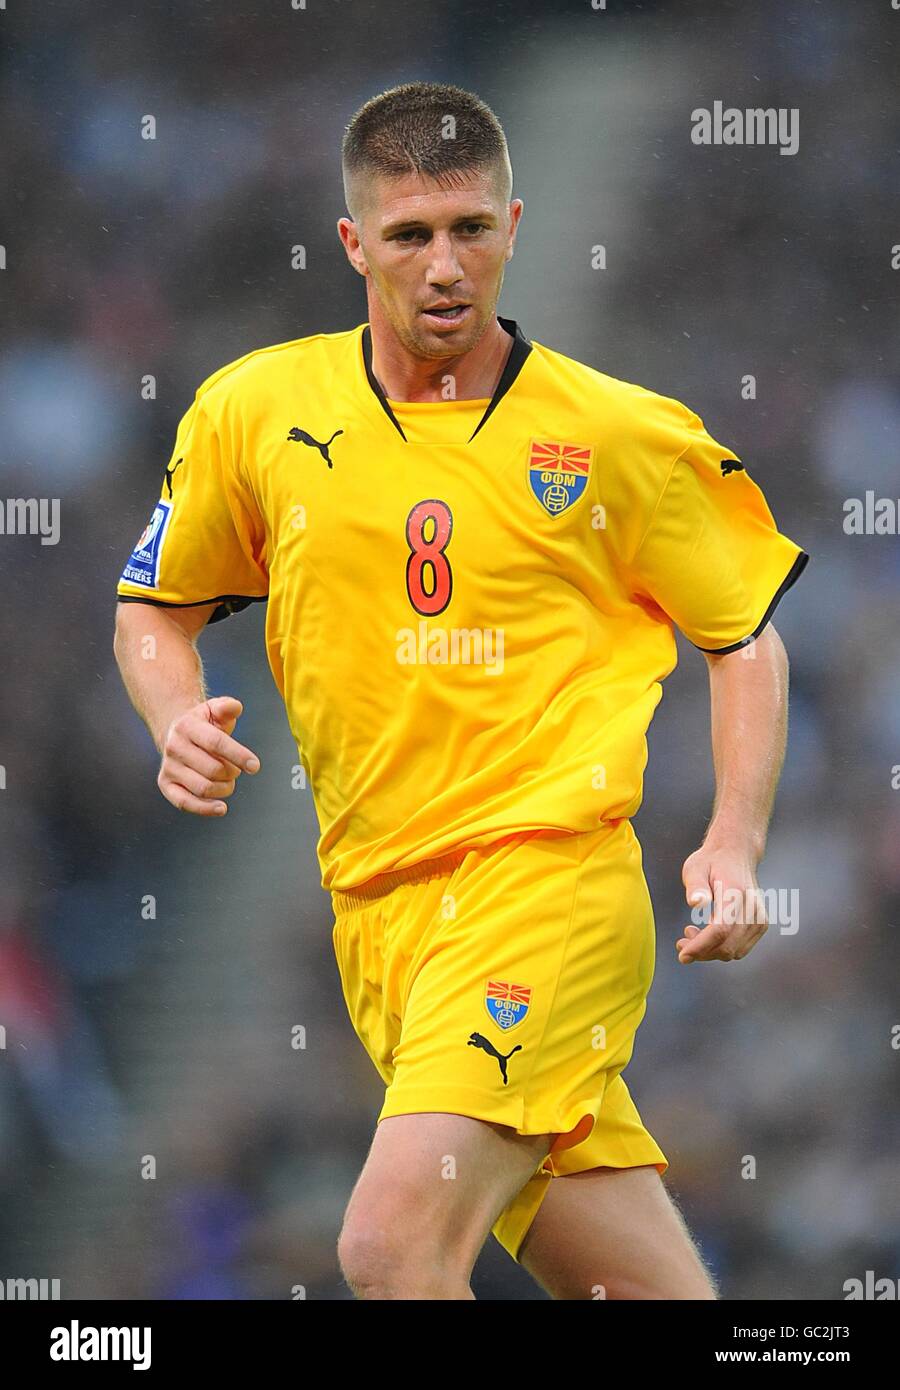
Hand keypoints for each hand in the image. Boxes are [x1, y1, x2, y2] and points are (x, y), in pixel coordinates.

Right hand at [157, 696, 259, 816]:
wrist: (176, 733)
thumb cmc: (203, 723)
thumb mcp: (215, 709)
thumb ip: (227, 706)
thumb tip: (236, 707)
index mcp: (187, 726)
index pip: (216, 743)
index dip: (238, 755)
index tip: (255, 766)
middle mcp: (174, 747)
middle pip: (213, 769)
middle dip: (232, 773)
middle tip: (236, 770)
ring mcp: (169, 767)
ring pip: (203, 787)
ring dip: (224, 789)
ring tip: (227, 782)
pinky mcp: (165, 784)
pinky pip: (184, 803)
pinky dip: (205, 809)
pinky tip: (221, 807)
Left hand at [676, 844, 767, 962]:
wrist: (736, 854)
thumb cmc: (712, 861)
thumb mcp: (695, 867)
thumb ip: (695, 886)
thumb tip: (695, 902)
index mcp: (735, 893)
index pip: (720, 930)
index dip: (700, 946)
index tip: (682, 955)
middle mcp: (752, 908)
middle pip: (727, 945)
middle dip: (701, 952)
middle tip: (681, 942)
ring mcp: (759, 918)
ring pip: (734, 951)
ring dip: (710, 952)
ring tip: (691, 933)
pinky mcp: (760, 924)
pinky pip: (740, 948)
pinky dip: (722, 948)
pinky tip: (707, 935)